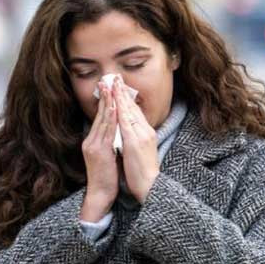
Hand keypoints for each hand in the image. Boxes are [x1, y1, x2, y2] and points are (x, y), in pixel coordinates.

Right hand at [80, 79, 119, 220]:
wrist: (100, 193)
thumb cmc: (107, 177)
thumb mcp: (107, 155)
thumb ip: (110, 142)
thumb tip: (117, 131)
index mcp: (94, 140)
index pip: (101, 117)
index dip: (105, 101)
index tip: (110, 86)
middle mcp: (91, 140)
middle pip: (99, 114)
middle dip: (105, 96)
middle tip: (108, 79)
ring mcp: (94, 145)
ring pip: (102, 120)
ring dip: (107, 103)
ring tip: (111, 88)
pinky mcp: (98, 151)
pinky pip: (106, 131)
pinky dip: (110, 118)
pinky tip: (114, 108)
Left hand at [113, 75, 159, 201]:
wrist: (151, 185)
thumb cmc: (144, 173)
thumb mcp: (140, 152)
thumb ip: (134, 140)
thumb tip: (127, 133)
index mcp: (146, 133)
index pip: (135, 111)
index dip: (127, 98)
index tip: (120, 86)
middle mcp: (145, 131)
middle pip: (133, 107)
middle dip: (123, 92)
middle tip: (115, 77)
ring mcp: (141, 135)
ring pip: (129, 111)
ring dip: (121, 96)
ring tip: (113, 83)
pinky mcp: (135, 142)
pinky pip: (126, 123)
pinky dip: (121, 111)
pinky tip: (115, 102)